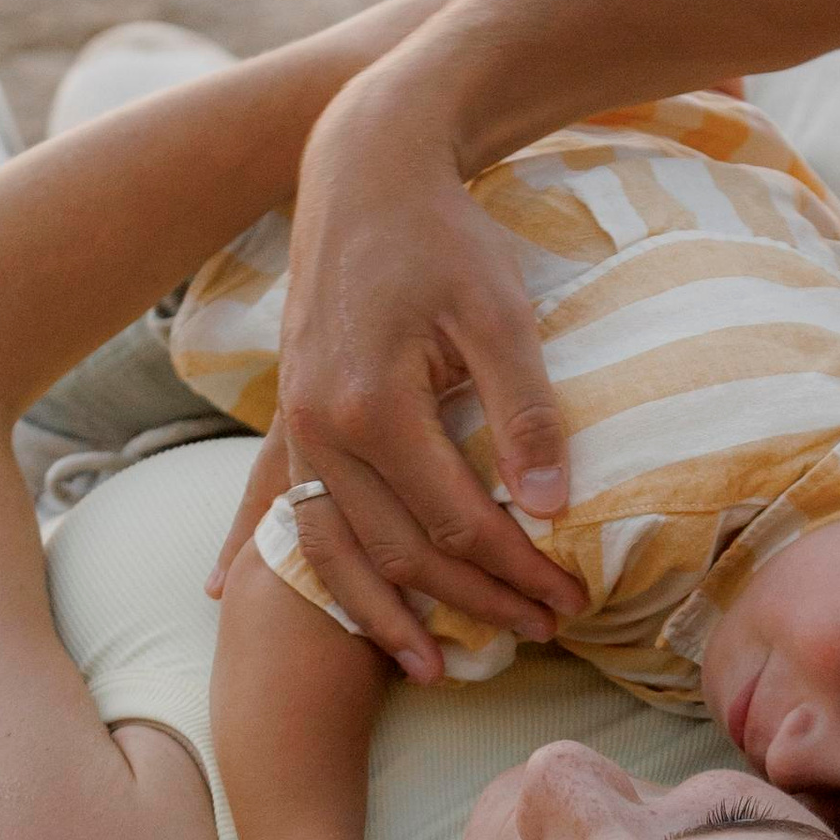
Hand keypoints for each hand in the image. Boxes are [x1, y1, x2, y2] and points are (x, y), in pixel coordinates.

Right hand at [244, 64, 584, 677]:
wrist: (364, 169)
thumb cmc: (444, 235)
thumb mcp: (501, 313)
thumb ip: (525, 411)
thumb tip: (552, 510)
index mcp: (374, 405)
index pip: (457, 523)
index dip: (517, 570)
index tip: (571, 599)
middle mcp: (320, 427)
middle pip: (400, 553)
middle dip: (472, 604)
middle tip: (538, 633)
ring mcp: (296, 426)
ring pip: (337, 550)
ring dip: (385, 616)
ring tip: (434, 669)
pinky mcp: (291, 418)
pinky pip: (290, 514)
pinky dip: (300, 565)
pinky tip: (269, 605)